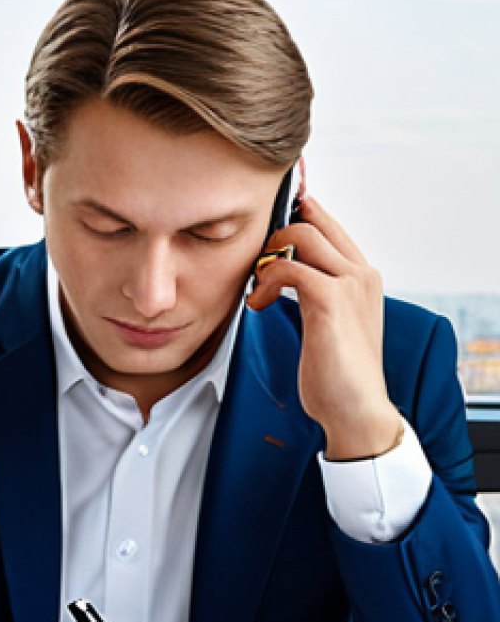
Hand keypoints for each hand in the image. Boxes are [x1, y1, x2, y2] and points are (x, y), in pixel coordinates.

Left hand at [246, 194, 401, 459]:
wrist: (356, 408)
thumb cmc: (338, 372)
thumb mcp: (330, 322)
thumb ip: (317, 291)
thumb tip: (286, 269)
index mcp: (362, 275)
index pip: (329, 224)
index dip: (299, 212)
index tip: (270, 217)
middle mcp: (361, 273)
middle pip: (311, 221)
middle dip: (273, 238)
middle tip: (258, 271)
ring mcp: (350, 284)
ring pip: (299, 235)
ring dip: (267, 258)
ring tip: (259, 290)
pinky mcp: (330, 301)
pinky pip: (287, 267)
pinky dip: (265, 281)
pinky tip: (258, 304)